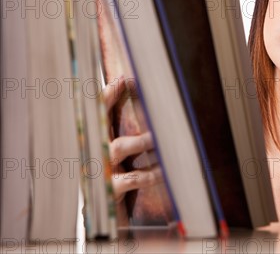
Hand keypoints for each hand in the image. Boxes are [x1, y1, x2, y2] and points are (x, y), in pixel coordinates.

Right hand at [103, 76, 162, 205]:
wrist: (104, 221)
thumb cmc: (115, 183)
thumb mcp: (119, 159)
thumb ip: (128, 138)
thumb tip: (151, 111)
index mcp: (93, 143)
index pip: (95, 113)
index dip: (108, 94)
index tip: (123, 78)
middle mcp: (91, 154)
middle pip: (100, 122)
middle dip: (115, 103)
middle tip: (138, 92)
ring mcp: (99, 172)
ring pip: (119, 147)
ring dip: (143, 139)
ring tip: (162, 134)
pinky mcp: (110, 192)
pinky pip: (136, 177)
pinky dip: (154, 172)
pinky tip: (168, 168)